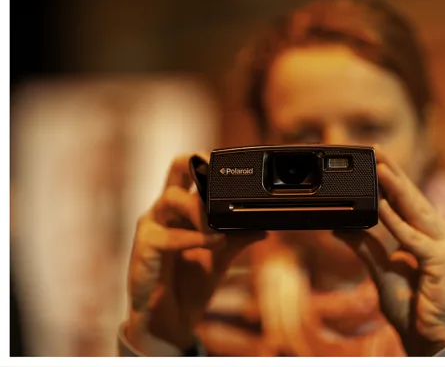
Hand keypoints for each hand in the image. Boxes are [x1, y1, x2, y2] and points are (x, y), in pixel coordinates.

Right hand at [125, 153, 265, 355]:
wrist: (171, 320)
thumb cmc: (190, 284)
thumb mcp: (221, 257)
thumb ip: (238, 238)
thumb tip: (265, 227)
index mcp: (181, 208)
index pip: (190, 170)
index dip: (209, 161)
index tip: (236, 168)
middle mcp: (165, 211)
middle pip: (176, 167)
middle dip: (198, 163)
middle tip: (220, 176)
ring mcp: (151, 227)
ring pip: (171, 198)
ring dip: (199, 210)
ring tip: (219, 228)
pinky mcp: (143, 249)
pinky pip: (166, 237)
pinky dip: (192, 238)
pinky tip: (211, 243)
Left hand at [335, 149, 444, 355]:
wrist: (430, 337)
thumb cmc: (412, 306)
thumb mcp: (380, 270)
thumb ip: (364, 246)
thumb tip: (340, 227)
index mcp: (426, 234)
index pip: (405, 201)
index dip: (390, 179)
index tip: (373, 159)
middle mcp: (438, 234)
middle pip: (411, 198)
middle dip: (392, 173)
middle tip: (375, 149)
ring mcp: (444, 245)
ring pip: (414, 210)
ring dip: (394, 187)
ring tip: (378, 165)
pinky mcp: (441, 261)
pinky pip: (413, 238)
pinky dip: (394, 223)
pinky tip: (379, 207)